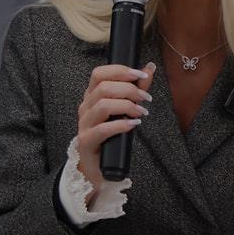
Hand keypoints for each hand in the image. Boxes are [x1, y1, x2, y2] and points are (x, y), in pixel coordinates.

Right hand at [76, 61, 155, 196]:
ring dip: (126, 106)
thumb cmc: (112, 136)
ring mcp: (84, 124)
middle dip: (129, 90)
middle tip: (146, 98)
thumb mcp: (124, 110)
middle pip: (103, 87)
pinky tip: (133, 124)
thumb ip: (135, 88)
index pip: (99, 73)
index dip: (120, 70)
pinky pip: (102, 129)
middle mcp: (85, 107)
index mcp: (91, 96)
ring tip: (141, 112)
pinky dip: (121, 125)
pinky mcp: (86, 141)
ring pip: (102, 105)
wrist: (98, 166)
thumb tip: (149, 67)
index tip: (141, 75)